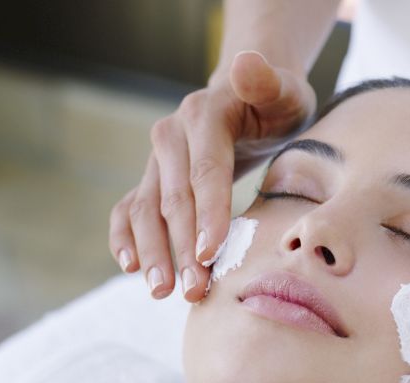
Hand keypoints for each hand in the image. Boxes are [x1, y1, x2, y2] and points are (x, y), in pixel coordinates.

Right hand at [108, 51, 315, 300]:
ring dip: (153, 252)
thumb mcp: (284, 90)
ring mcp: (157, 160)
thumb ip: (267, 82)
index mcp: (203, 115)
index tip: (211, 254)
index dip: (207, 214)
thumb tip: (245, 64)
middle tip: (195, 290)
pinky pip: (128, 210)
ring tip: (163, 291)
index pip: (205, 171)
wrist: (249, 104)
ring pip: (145, 209)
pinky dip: (125, 238)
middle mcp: (171, 136)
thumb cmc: (276, 105)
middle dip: (182, 247)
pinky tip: (131, 268)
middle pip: (173, 198)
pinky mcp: (152, 179)